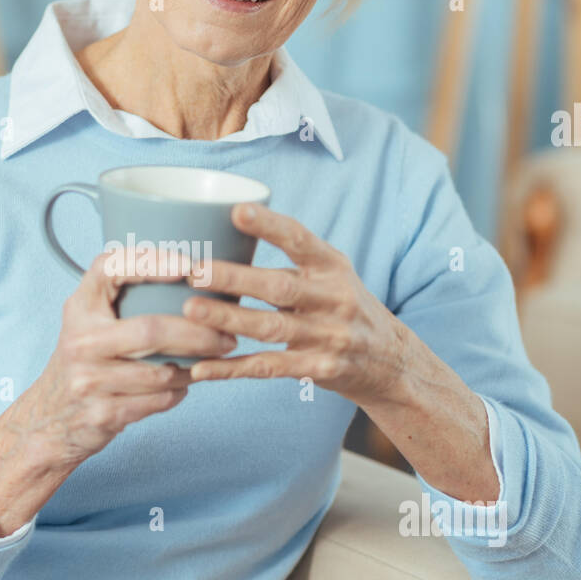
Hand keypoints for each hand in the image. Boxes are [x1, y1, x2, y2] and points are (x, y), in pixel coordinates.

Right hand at [0, 251, 236, 536]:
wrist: (48, 421)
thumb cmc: (84, 362)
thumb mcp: (88, 321)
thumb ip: (120, 298)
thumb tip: (192, 278)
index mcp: (79, 308)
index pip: (110, 269)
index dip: (150, 262)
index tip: (188, 266)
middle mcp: (80, 341)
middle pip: (151, 330)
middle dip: (199, 334)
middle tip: (228, 337)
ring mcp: (88, 380)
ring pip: (161, 372)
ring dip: (194, 369)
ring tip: (209, 362)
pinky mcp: (102, 414)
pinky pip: (158, 401)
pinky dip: (178, 393)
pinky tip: (182, 386)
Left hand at [182, 202, 405, 407]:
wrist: (390, 360)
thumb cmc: (344, 306)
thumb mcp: (332, 273)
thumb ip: (295, 254)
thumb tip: (232, 221)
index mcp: (332, 266)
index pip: (300, 240)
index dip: (269, 225)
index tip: (237, 210)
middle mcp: (333, 298)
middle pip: (279, 287)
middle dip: (234, 278)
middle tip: (194, 270)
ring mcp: (328, 337)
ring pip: (270, 328)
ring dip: (228, 320)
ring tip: (189, 311)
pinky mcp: (319, 369)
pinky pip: (268, 368)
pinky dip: (232, 368)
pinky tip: (201, 367)